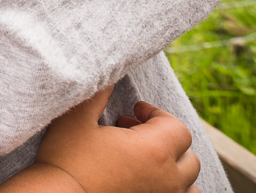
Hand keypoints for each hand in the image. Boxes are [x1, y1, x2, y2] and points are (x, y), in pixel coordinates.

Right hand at [29, 88, 200, 192]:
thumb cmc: (66, 159)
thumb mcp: (76, 119)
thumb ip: (98, 94)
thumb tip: (110, 74)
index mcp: (153, 150)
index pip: (177, 127)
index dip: (157, 114)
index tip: (136, 111)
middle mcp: (167, 178)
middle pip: (189, 156)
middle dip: (168, 140)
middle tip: (136, 134)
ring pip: (189, 184)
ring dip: (175, 169)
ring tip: (148, 162)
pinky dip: (172, 189)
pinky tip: (147, 182)